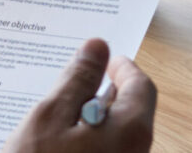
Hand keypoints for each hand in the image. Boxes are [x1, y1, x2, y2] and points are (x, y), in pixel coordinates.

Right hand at [4, 39, 155, 152]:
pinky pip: (104, 148)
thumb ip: (76, 81)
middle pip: (130, 110)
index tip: (102, 58)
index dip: (121, 67)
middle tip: (75, 78)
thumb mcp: (50, 117)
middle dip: (104, 91)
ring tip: (59, 109)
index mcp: (131, 129)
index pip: (140, 86)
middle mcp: (136, 150)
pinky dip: (87, 136)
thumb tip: (97, 48)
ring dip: (92, 116)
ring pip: (114, 132)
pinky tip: (58, 138)